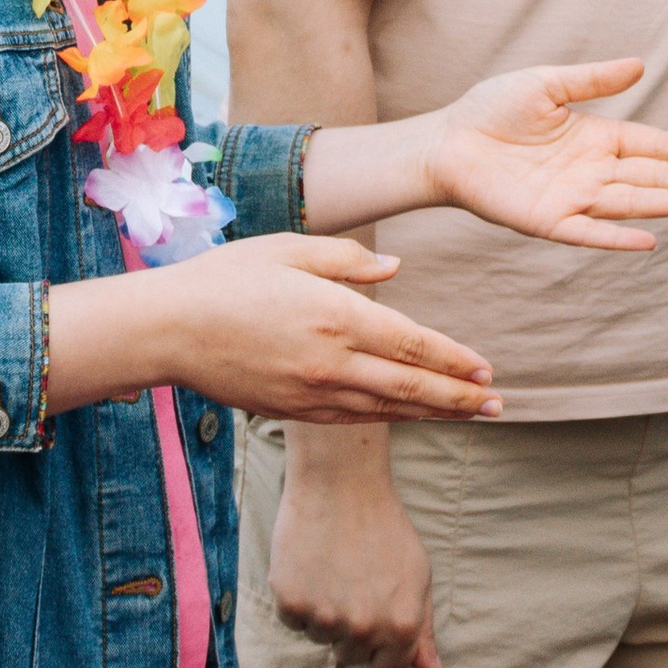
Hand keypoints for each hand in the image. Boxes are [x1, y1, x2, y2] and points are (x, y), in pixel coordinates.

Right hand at [166, 236, 500, 427]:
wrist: (169, 330)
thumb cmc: (227, 277)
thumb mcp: (289, 249)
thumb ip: (348, 260)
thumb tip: (395, 271)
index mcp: (337, 316)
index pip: (413, 345)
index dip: (455, 361)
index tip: (487, 369)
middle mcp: (331, 361)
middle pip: (412, 388)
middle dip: (461, 399)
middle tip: (498, 405)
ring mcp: (312, 393)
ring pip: (388, 410)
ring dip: (434, 415)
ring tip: (470, 417)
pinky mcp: (292, 411)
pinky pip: (354, 419)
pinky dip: (390, 419)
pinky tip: (411, 417)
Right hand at [271, 430, 441, 667]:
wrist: (339, 484)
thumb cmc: (384, 527)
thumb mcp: (417, 576)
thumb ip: (423, 631)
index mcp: (402, 627)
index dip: (381, 648)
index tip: (375, 621)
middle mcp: (363, 629)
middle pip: (350, 657)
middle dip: (352, 629)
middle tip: (354, 582)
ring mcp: (325, 618)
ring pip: (321, 638)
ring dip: (324, 612)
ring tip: (333, 567)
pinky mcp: (291, 603)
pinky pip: (294, 621)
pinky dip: (299, 598)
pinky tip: (311, 564)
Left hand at [422, 60, 667, 251]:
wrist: (446, 141)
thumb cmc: (491, 109)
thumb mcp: (546, 84)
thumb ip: (592, 80)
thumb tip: (640, 65)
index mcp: (594, 137)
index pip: (652, 146)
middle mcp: (590, 171)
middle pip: (651, 177)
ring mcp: (572, 198)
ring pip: (631, 203)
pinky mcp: (547, 221)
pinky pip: (589, 233)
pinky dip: (617, 238)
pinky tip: (650, 240)